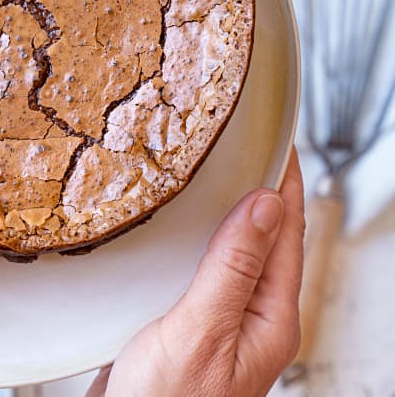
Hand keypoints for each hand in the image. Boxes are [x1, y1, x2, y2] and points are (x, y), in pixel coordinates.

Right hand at [87, 149, 303, 396]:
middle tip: (245, 142)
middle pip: (265, 237)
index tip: (279, 139)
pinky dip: (198, 234)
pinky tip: (180, 222)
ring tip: (216, 169)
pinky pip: (204, 265)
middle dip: (260, 188)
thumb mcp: (203, 329)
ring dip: (228, 208)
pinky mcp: (191, 318)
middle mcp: (251, 314)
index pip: (287, 233)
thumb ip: (234, 267)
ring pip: (233, 248)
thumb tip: (266, 206)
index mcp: (269, 316)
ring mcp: (222, 317)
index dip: (285, 182)